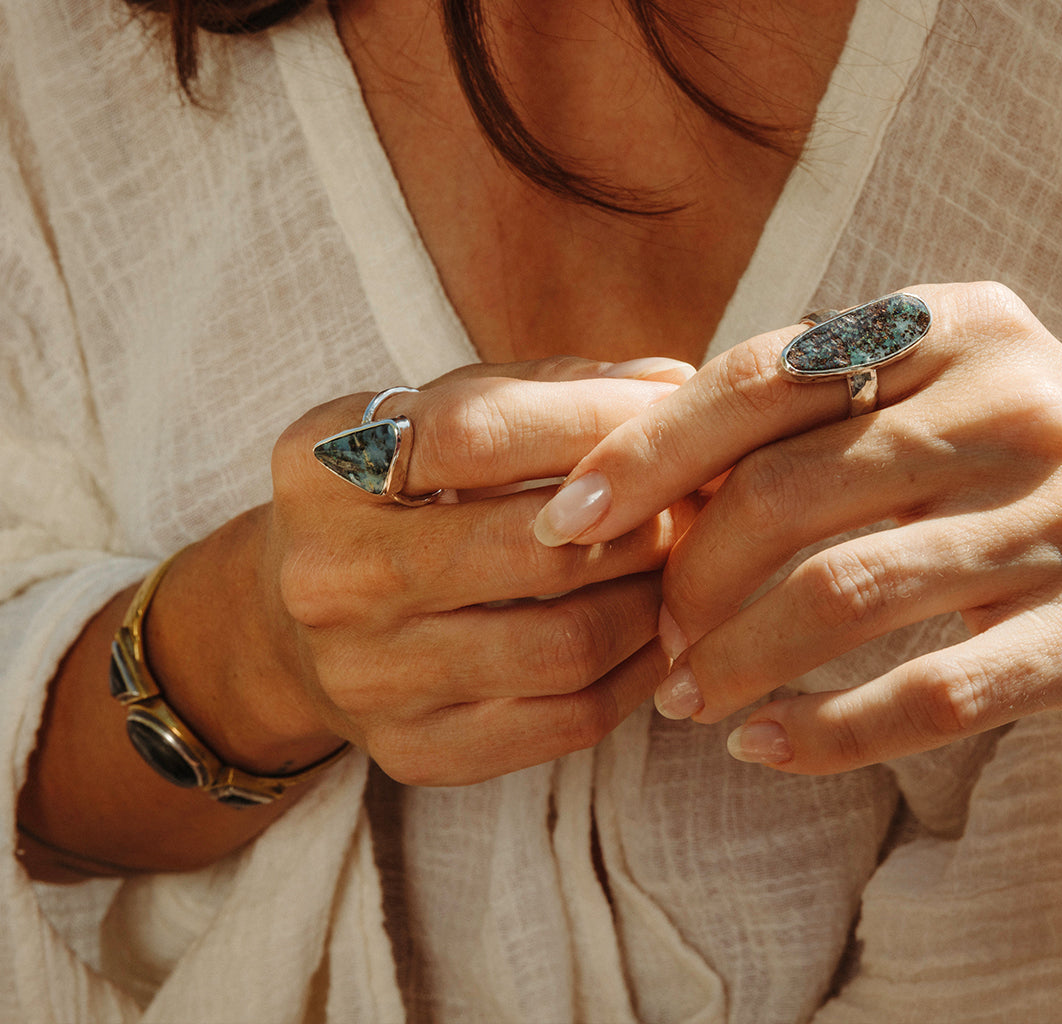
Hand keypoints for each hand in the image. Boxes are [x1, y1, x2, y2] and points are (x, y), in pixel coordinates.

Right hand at [242, 357, 694, 785]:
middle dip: (644, 519)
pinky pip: (568, 722)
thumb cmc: (400, 497)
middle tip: (694, 500)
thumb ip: (549, 390)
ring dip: (654, 600)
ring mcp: (367, 676)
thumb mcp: (440, 416)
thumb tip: (675, 383)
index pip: (477, 431)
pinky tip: (657, 632)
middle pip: (534, 549)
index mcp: (325, 464)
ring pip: (566, 644)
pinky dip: (638, 673)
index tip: (675, 407)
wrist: (294, 623)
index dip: (595, 417)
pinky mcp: (414, 750)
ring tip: (682, 565)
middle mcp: (329, 575)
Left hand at [532, 282, 1061, 774]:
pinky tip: (764, 746)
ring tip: (686, 699)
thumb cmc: (1020, 461)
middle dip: (689, 578)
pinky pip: (935, 692)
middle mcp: (1011, 403)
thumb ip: (811, 410)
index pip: (759, 378)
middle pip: (786, 492)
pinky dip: (830, 729)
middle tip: (653, 634)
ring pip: (847, 593)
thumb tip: (643, 470)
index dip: (648, 451)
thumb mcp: (936, 391)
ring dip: (740, 658)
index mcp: (949, 325)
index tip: (567, 518)